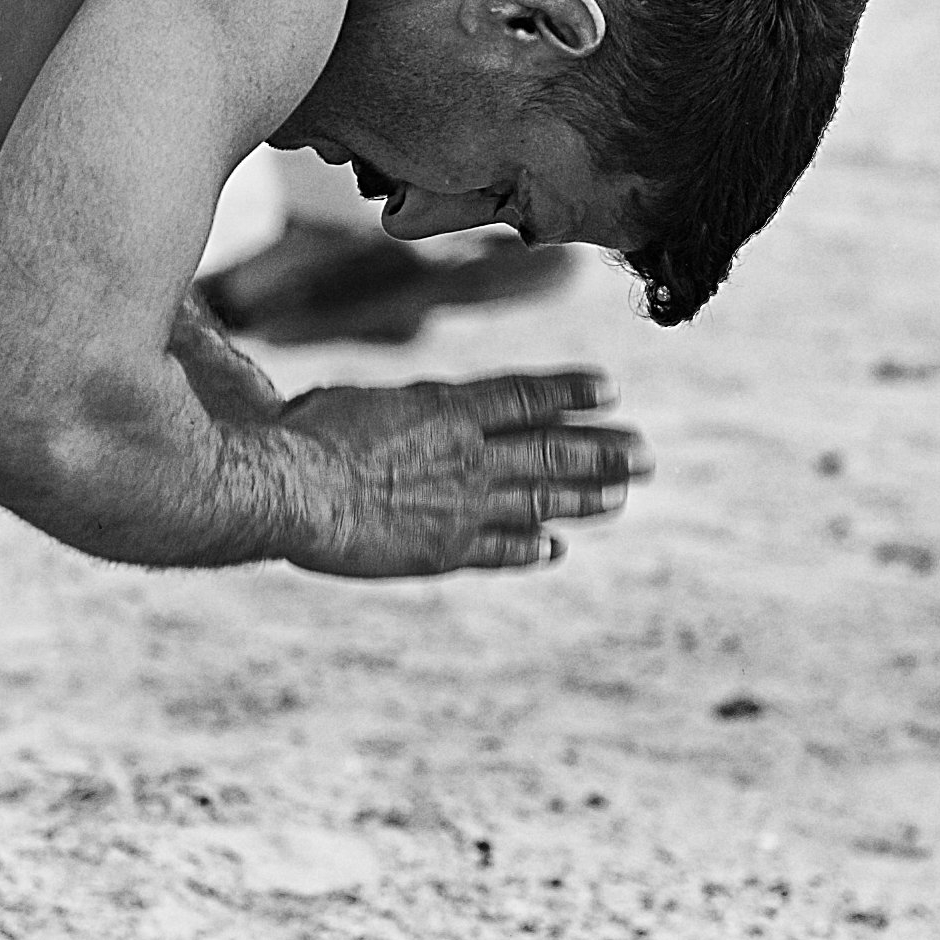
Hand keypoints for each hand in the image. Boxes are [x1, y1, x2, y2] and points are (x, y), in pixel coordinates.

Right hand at [277, 370, 646, 577]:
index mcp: (446, 409)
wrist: (293, 490)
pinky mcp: (444, 550)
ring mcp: (462, 504)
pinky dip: (531, 548)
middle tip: (645, 454)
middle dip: (602, 451)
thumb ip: (395, 409)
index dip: (570, 392)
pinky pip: (500, 550)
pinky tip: (556, 548)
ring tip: (622, 497)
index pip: (524, 396)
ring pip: (540, 497)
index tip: (610, 389)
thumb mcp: (356, 401)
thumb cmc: (305, 437)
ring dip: (585, 497)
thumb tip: (398, 409)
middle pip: (551, 449)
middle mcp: (468, 454)